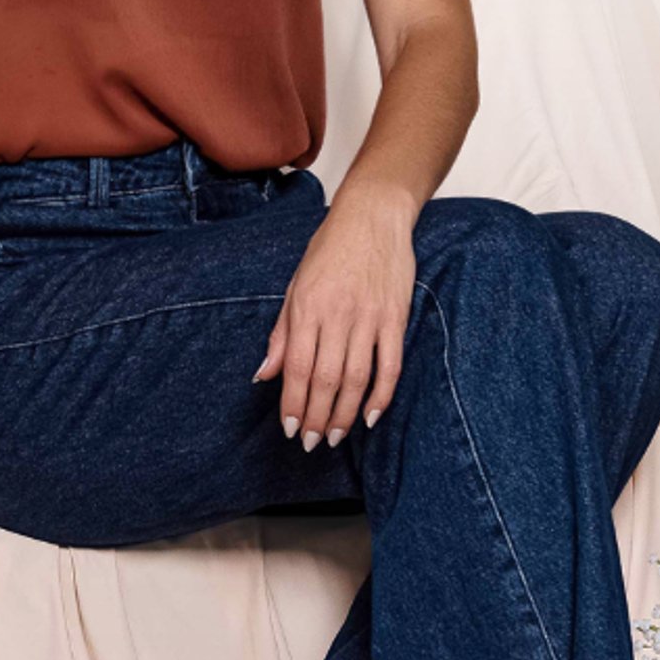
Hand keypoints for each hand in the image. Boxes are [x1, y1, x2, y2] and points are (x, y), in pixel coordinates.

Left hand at [253, 184, 417, 449]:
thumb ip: (281, 334)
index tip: (290, 429)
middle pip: (325, 380)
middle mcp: (337, 315)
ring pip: (356, 378)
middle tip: (312, 443)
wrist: (372, 216)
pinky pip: (390, 365)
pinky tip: (370, 416)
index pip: (296, 367)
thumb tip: (263, 375)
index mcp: (307, 307)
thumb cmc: (329, 250)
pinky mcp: (395, 318)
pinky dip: (381, 395)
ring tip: (335, 437)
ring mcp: (369, 317)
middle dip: (316, 417)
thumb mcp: (295, 286)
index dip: (293, 403)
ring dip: (344, 414)